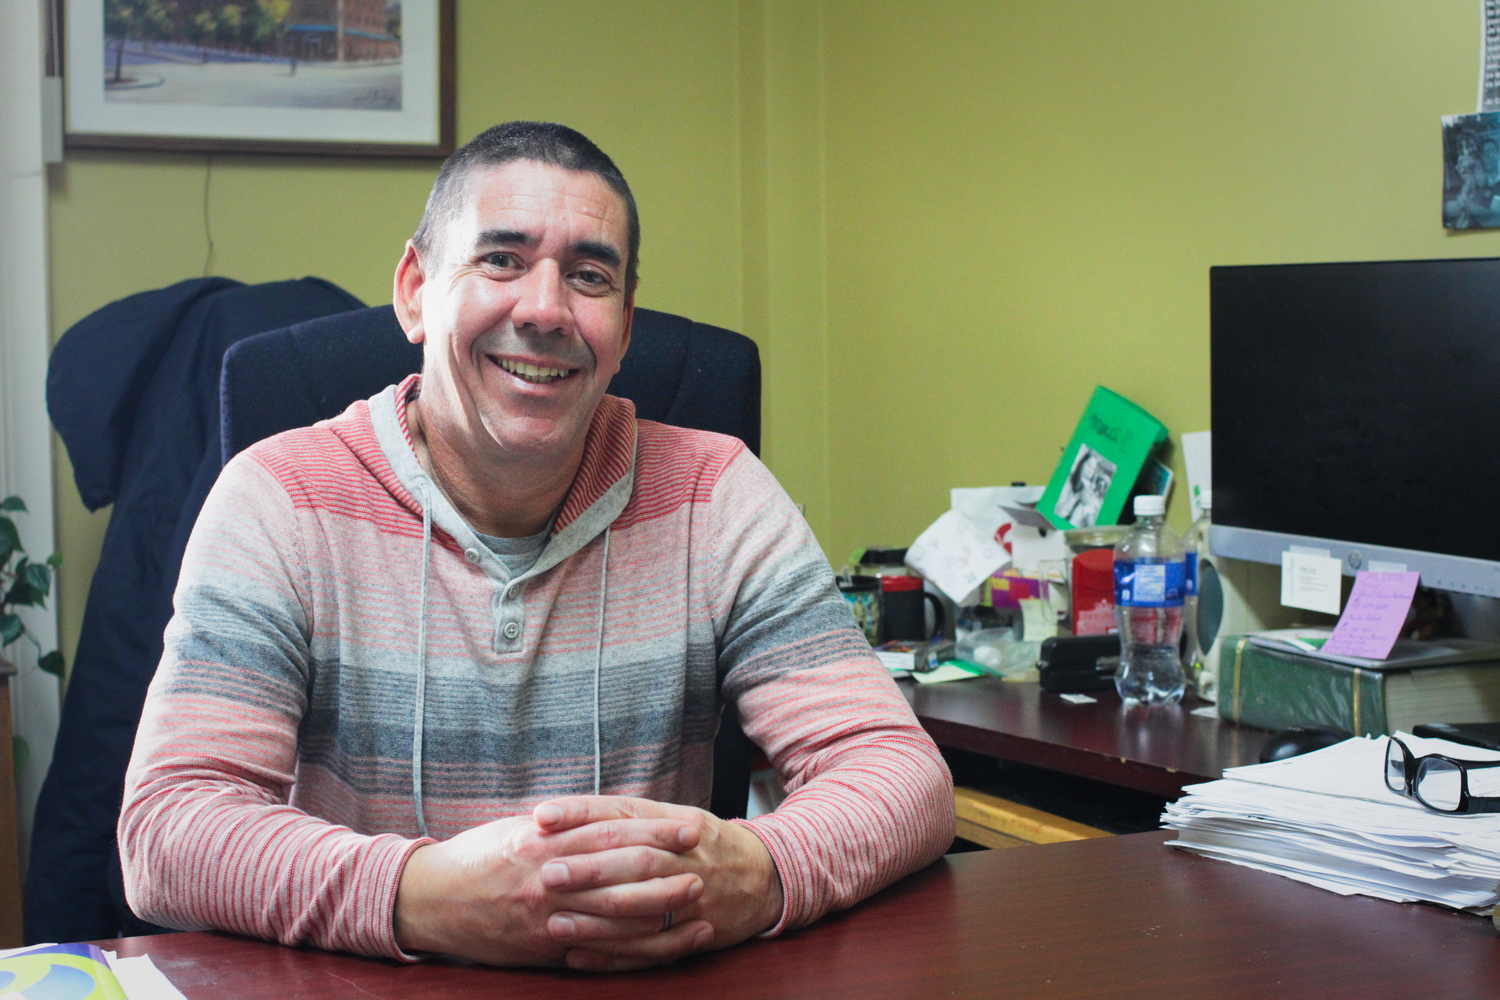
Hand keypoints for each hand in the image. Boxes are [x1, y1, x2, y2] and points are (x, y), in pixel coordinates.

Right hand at [393, 809, 705, 966]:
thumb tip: (610, 817)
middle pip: (622, 872)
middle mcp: (548, 875)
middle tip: (704, 865)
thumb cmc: (477, 857)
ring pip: (616, 912)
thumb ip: (565, 825)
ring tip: (696, 901)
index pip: (612, 830)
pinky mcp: (543, 945)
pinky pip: (597, 948)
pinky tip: (662, 942)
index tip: (688, 827)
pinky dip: (633, 946)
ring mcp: (547, 914)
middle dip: (668, 869)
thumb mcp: (519, 829)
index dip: (655, 830)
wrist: (430, 899)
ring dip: (661, 907)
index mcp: (545, 838)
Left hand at [535, 796, 784, 971]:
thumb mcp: (676, 817)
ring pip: (642, 909)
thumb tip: (560, 815)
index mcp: (677, 821)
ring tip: (554, 924)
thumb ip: (626, 817)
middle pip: (634, 860)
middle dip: (589, 868)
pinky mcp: (696, 932)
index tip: (543, 816)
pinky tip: (578, 957)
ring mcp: (694, 896)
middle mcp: (686, 856)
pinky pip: (651, 949)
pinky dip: (613, 956)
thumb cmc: (704, 844)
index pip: (624, 812)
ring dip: (596, 919)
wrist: (767, 875)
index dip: (582, 813)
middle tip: (547, 874)